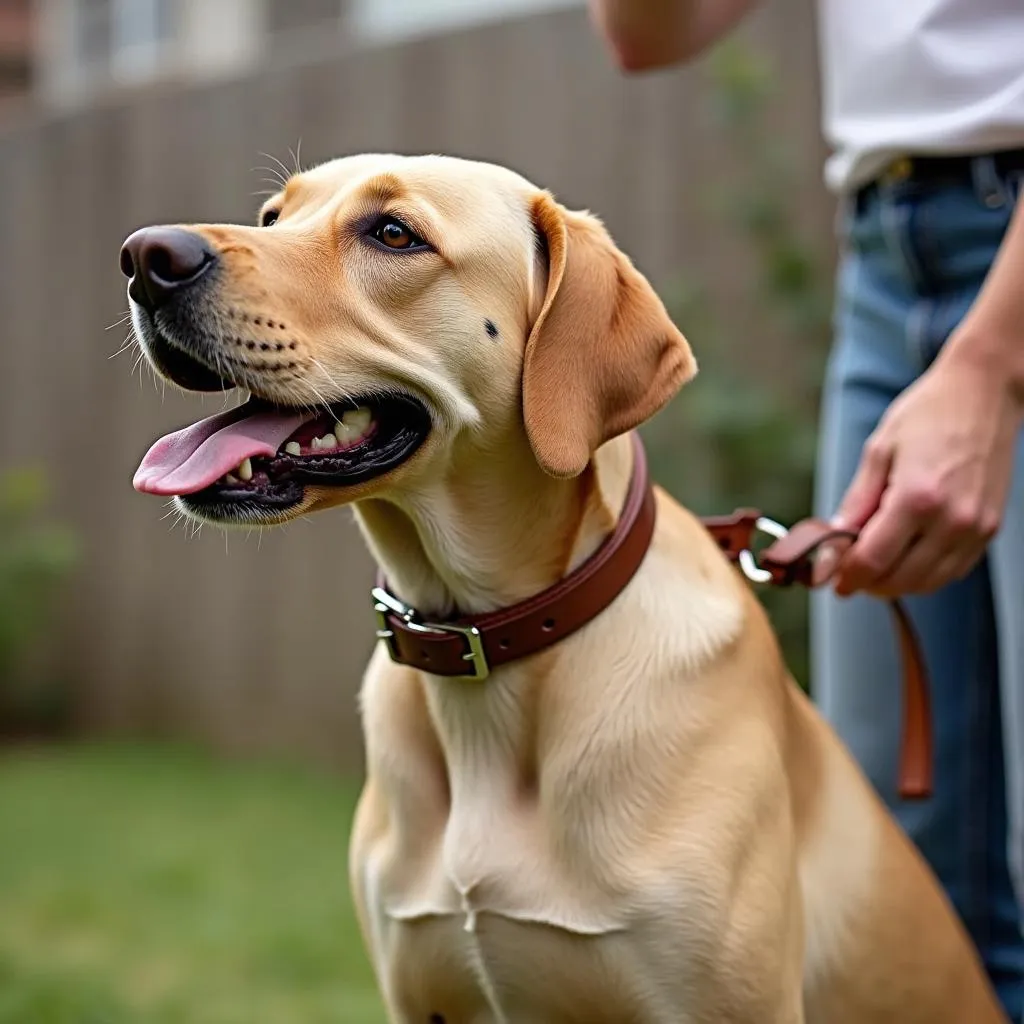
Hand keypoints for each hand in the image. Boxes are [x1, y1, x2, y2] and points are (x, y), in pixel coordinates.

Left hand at [830, 344, 1021, 597]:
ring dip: (896, 583)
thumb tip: (834, 540)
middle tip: (848, 573)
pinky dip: (925, 574)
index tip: (832, 582)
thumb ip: (856, 502)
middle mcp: (951, 520)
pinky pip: (952, 571)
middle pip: (899, 580)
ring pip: (928, 583)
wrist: (984, 393)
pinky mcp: (990, 529)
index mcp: (916, 498)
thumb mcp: (879, 452)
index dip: (846, 577)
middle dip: (867, 583)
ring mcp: (975, 528)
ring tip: (874, 566)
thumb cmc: (927, 414)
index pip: (872, 560)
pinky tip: (906, 558)